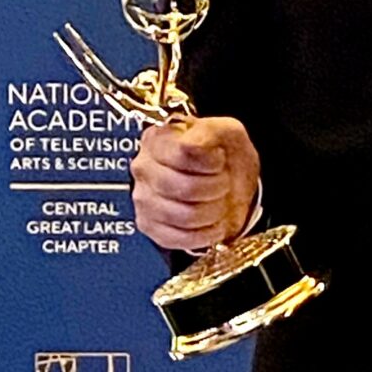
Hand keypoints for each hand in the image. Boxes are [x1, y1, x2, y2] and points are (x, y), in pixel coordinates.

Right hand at [130, 117, 259, 251]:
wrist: (229, 184)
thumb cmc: (224, 157)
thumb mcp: (225, 132)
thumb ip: (209, 132)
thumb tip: (189, 144)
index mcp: (157, 139)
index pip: (184, 154)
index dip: (211, 162)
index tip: (220, 160)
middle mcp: (143, 168)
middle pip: (185, 188)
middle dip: (216, 188)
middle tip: (223, 183)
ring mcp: (143, 199)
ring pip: (185, 215)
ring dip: (214, 211)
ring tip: (217, 202)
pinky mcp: (149, 226)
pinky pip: (180, 239)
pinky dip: (206, 234)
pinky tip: (212, 223)